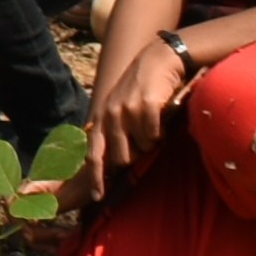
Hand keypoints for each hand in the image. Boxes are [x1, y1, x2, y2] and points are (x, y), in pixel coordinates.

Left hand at [88, 34, 186, 176]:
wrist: (158, 59)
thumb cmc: (141, 88)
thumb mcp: (119, 107)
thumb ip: (114, 132)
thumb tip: (113, 163)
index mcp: (101, 117)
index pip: (93, 154)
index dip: (95, 177)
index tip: (97, 197)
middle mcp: (110, 115)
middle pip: (120, 157)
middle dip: (133, 158)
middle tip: (144, 145)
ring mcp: (127, 110)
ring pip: (142, 147)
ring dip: (150, 141)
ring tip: (153, 124)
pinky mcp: (146, 106)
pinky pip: (155, 134)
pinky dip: (160, 131)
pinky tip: (162, 117)